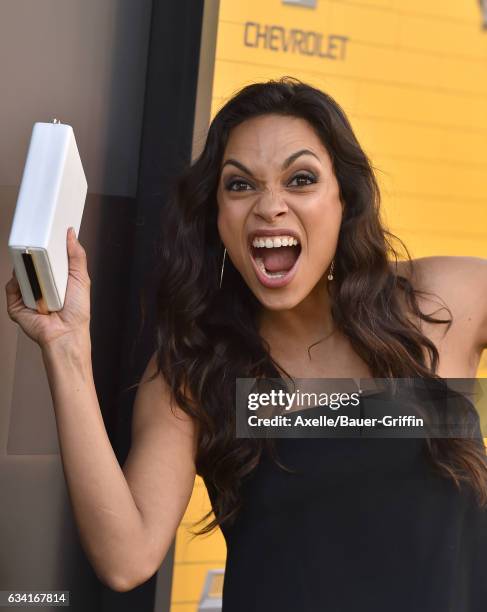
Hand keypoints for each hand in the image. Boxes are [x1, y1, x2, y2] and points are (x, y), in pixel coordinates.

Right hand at [5, 228, 91, 348]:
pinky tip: (24, 280)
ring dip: (24, 267)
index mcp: (55, 278)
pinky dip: (16, 283)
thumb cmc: (77, 311)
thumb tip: (71, 234)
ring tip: (32, 262)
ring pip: (18, 274)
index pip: (45, 258)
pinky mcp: (16, 305)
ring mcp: (27, 295)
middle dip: (30, 253)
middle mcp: (40, 285)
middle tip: (33, 241)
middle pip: (29, 263)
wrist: (66, 333)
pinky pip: (11, 289)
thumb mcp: (81, 278)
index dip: (44, 246)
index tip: (43, 231)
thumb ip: (76, 255)